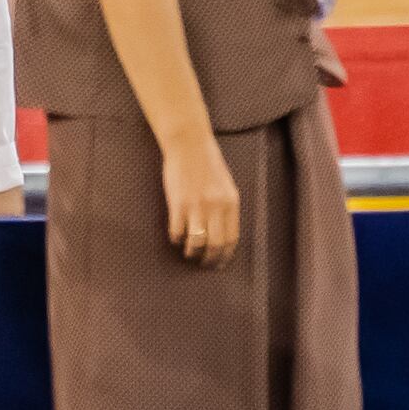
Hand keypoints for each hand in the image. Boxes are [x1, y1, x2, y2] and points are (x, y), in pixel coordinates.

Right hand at [159, 127, 241, 265]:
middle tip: (204, 265)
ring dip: (192, 253)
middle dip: (210, 259)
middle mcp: (216, 207)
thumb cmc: (207, 163)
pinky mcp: (178, 204)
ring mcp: (196, 206)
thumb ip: (226, 207)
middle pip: (215, 245)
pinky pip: (177, 232)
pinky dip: (176, 239)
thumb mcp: (226, 185)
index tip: (220, 262)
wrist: (189, 144)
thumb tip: (224, 231)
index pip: (231, 238)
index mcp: (230, 203)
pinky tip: (176, 238)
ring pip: (196, 243)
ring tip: (189, 254)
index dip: (225, 255)